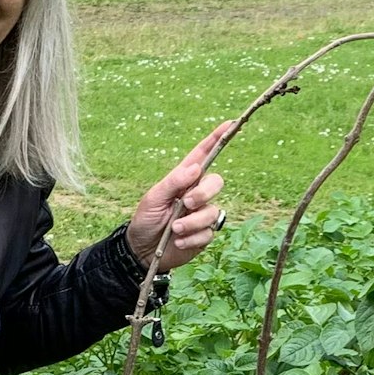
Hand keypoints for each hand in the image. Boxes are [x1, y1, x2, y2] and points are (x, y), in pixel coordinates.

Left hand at [124, 121, 230, 273]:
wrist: (143, 250)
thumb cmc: (145, 219)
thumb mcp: (154, 198)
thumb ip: (173, 182)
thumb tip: (196, 168)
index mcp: (184, 179)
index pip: (203, 155)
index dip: (216, 139)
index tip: (230, 124)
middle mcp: (197, 194)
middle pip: (216, 183)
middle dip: (203, 193)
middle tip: (185, 204)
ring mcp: (202, 214)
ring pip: (213, 211)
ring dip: (192, 222)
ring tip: (174, 229)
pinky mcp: (204, 234)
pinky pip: (208, 233)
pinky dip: (191, 238)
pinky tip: (178, 241)